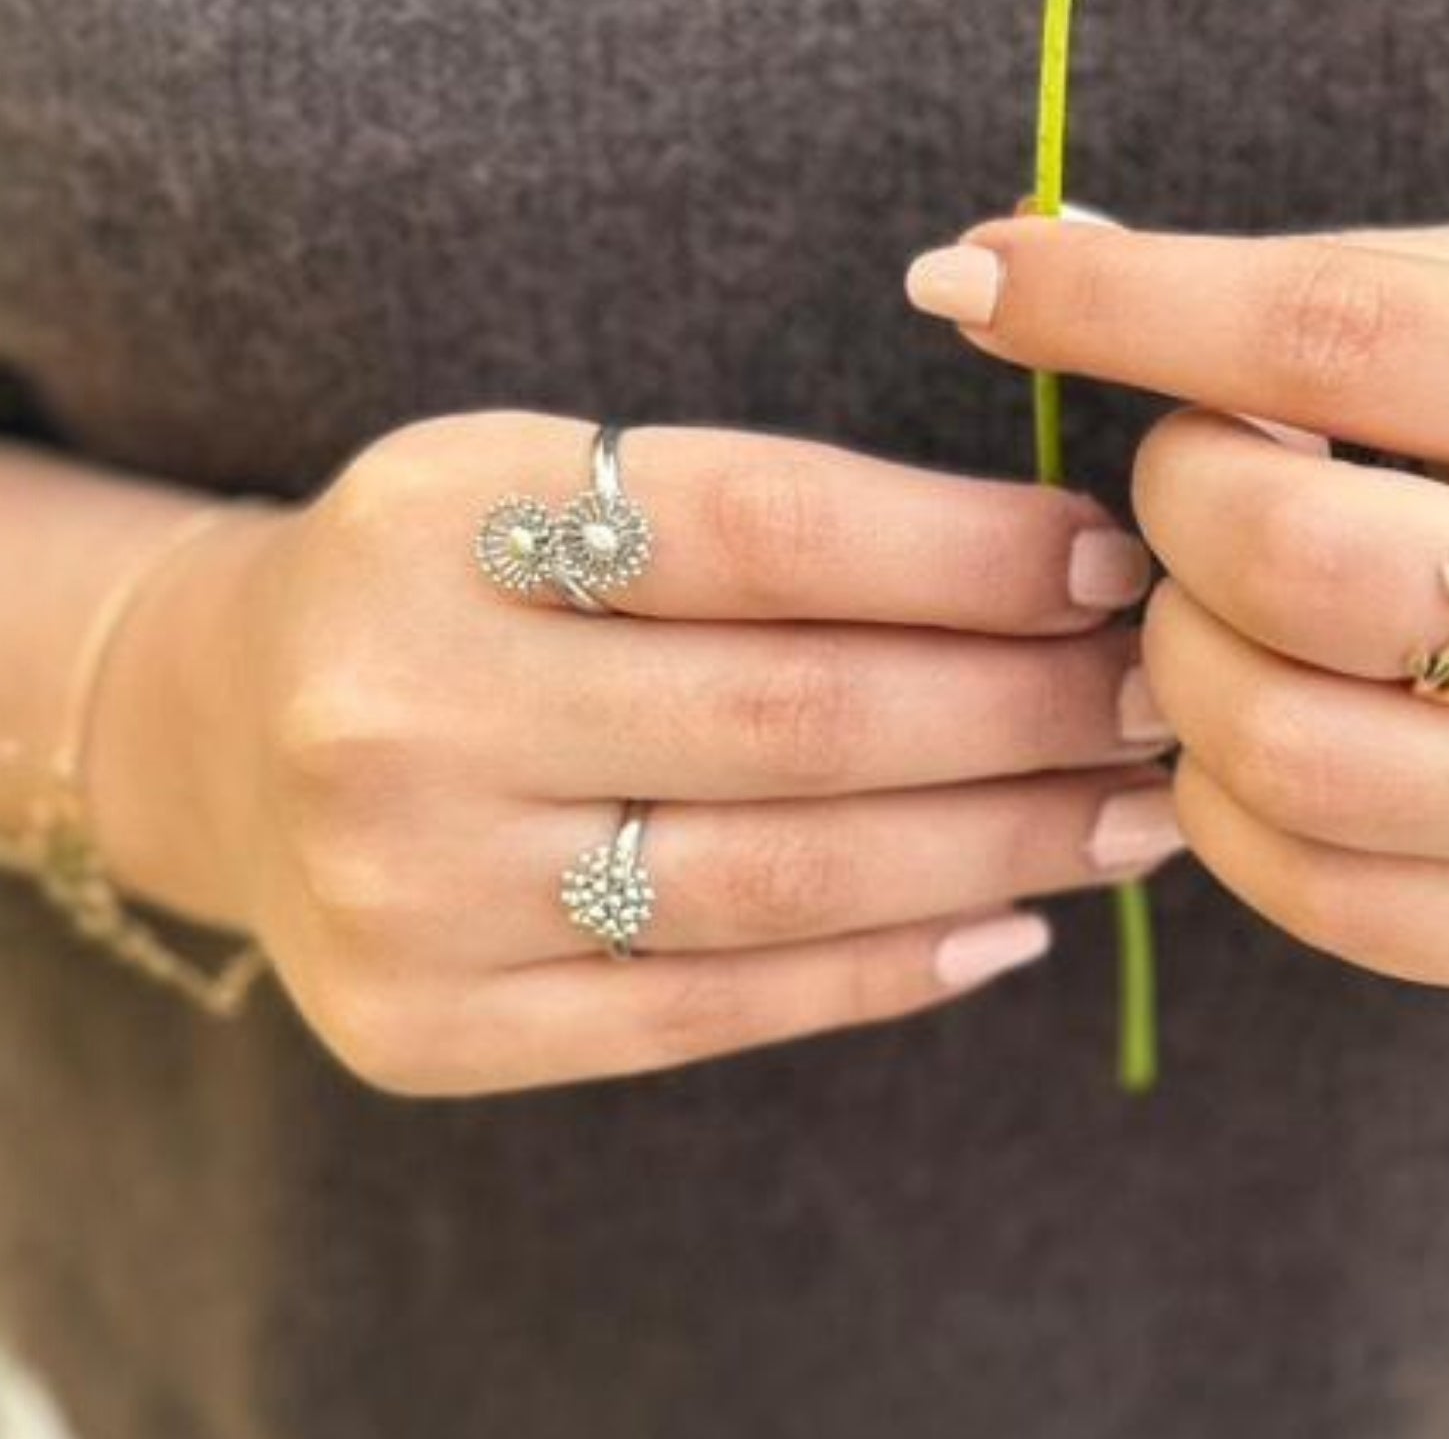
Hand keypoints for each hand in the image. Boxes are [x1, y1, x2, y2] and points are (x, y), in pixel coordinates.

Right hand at [84, 413, 1181, 1092]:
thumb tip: (1051, 566)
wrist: (232, 728)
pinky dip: (886, 971)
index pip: (767, 529)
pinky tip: (1008, 923)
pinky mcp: (429, 1028)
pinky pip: (711, 1010)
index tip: (1105, 560)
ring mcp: (408, 891)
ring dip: (998, 846)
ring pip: (780, 878)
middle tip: (1159, 693)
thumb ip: (764, 512)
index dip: (965, 550)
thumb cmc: (458, 574)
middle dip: (1023, 706)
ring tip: (1134, 814)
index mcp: (446, 516)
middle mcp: (405, 709)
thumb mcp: (558, 475)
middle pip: (798, 716)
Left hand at [905, 214, 1448, 988]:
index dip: (1120, 308)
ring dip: (1180, 657)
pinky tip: (1263, 717)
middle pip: (1289, 567)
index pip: (1336, 338)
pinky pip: (1312, 888)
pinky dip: (1223, 795)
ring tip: (1232, 604)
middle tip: (1198, 481)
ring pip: (1275, 749)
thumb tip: (1026, 274)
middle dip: (1171, 506)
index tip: (972, 280)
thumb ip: (1311, 288)